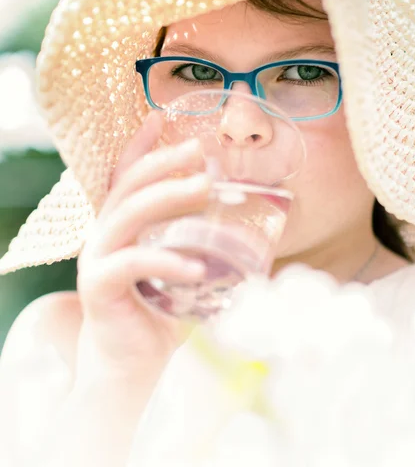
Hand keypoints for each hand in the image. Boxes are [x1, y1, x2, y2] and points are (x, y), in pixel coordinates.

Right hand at [75, 110, 210, 395]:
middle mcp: (104, 233)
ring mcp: (97, 257)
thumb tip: (253, 227)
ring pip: (127, 214)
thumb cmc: (162, 311)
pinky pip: (133, 264)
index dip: (141, 145)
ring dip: (166, 197)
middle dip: (164, 162)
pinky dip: (167, 262)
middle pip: (130, 185)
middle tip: (200, 151)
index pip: (126, 175)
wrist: (131, 363)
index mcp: (122, 224)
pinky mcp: (98, 286)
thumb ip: (201, 245)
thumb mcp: (183, 268)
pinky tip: (199, 268)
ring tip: (204, 188)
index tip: (160, 115)